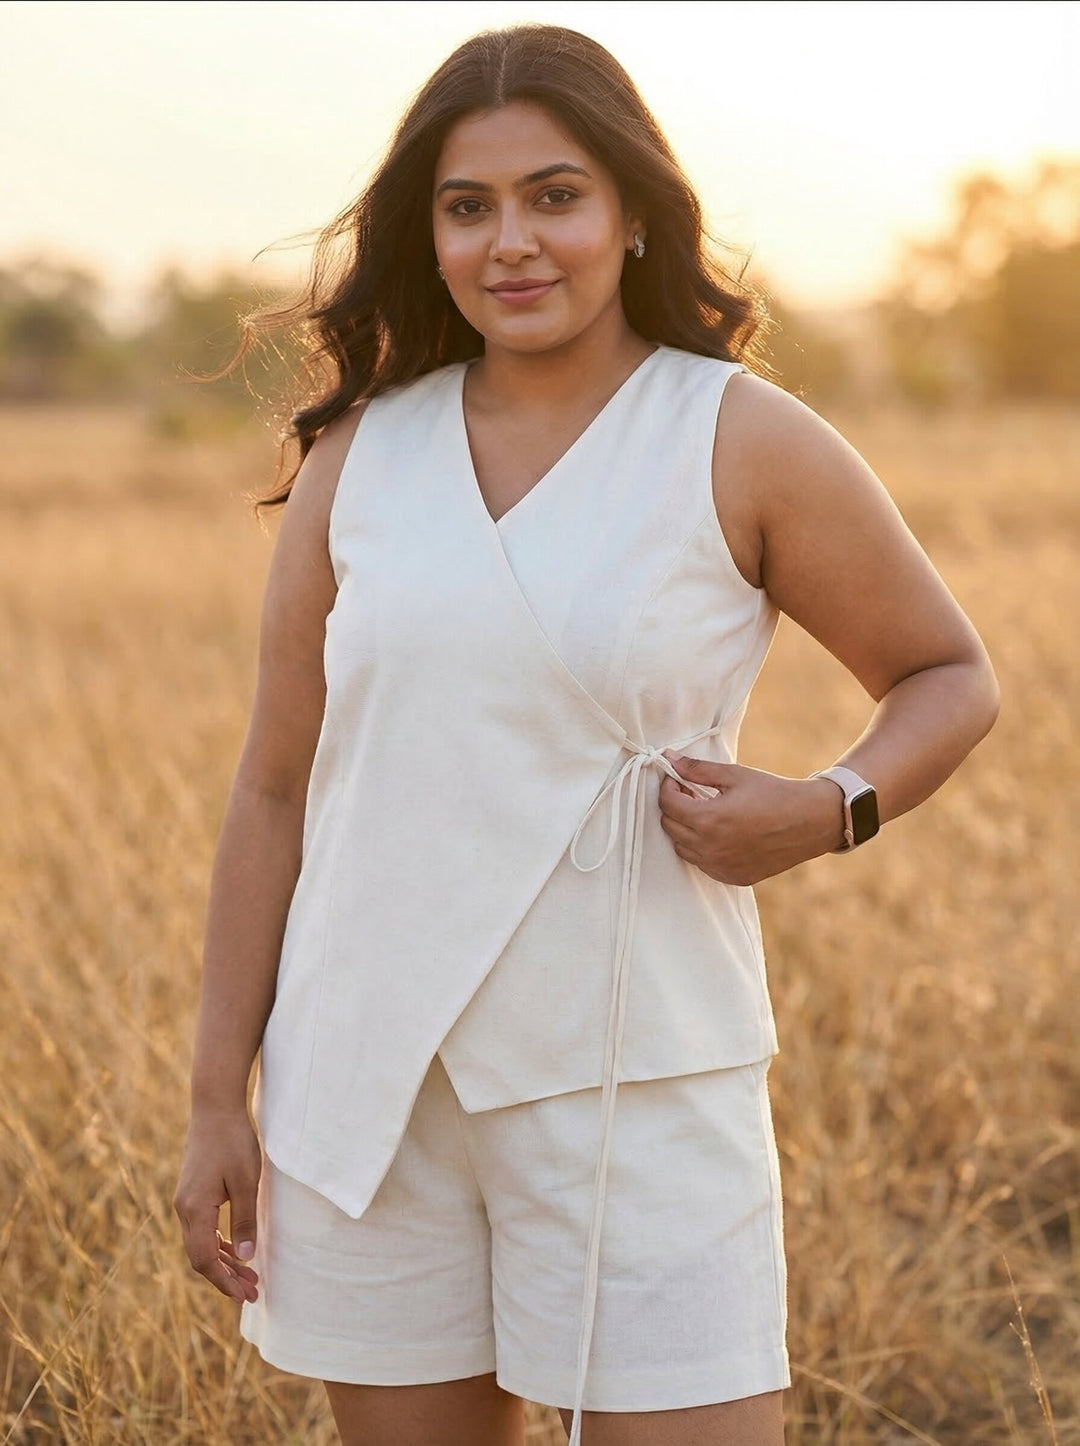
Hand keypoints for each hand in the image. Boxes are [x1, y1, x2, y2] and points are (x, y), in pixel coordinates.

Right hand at [174, 1108, 261, 1303]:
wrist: (214, 1107)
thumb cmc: (233, 1141)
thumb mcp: (247, 1182)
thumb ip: (244, 1221)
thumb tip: (246, 1258)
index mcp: (194, 1210)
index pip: (204, 1260)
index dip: (224, 1281)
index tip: (246, 1295)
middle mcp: (184, 1209)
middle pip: (200, 1256)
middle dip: (226, 1276)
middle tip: (253, 1291)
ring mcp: (186, 1200)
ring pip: (201, 1243)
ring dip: (224, 1260)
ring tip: (249, 1274)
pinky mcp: (192, 1191)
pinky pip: (202, 1227)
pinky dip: (218, 1242)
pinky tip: (237, 1248)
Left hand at [657, 753, 844, 884]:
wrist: (811, 822)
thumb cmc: (774, 794)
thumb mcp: (734, 775)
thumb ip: (697, 769)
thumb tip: (669, 759)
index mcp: (708, 819)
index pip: (667, 804)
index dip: (668, 787)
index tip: (678, 778)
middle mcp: (710, 848)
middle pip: (670, 827)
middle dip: (675, 806)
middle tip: (691, 793)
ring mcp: (720, 867)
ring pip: (682, 848)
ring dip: (685, 829)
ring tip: (706, 812)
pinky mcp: (732, 877)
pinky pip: (702, 864)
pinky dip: (702, 848)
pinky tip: (720, 832)